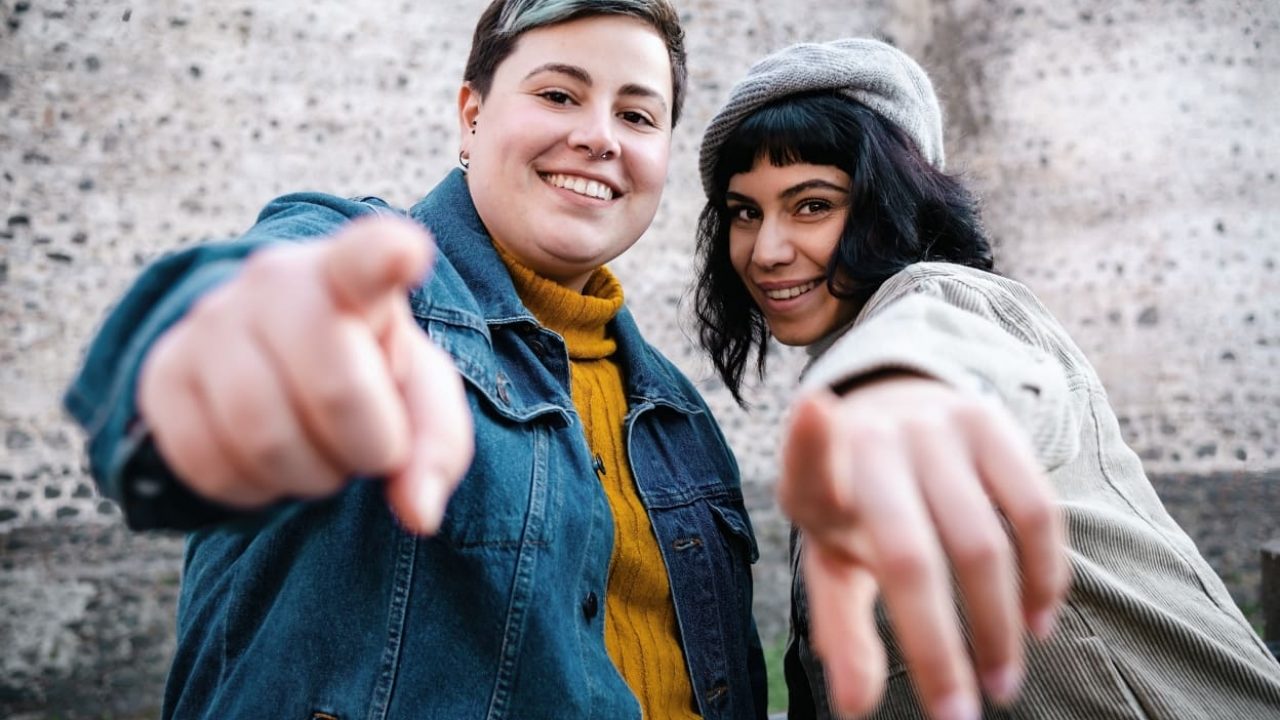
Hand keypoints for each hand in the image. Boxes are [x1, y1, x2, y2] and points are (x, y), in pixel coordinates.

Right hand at [137, 216, 473, 533]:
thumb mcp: (420, 397)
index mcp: (352, 273)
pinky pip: (207, 464)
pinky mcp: (162, 373)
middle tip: (372, 446)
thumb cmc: (368, 372)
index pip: (365, 259)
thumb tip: (419, 514)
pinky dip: (253, 489)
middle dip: (368, 446)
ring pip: (263, 437)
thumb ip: (435, 448)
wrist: (278, 359)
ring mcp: (210, 323)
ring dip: (310, 474)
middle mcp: (275, 282)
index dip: (386, 257)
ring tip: (323, 452)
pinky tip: (272, 462)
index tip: (408, 253)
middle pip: (335, 389)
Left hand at [778, 375, 1067, 719]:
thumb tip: (855, 707)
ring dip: (1001, 627)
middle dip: (939, 648)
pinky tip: (1037, 620)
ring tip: (1003, 681)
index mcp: (818, 478)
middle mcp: (875, 442)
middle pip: (911, 557)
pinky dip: (1043, 577)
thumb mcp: (832, 558)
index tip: (814, 414)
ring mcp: (935, 426)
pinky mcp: (992, 422)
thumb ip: (841, 627)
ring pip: (985, 543)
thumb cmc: (857, 507)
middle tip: (963, 714)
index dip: (808, 442)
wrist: (895, 413)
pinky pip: (1036, 512)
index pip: (809, 465)